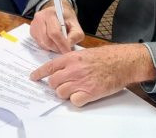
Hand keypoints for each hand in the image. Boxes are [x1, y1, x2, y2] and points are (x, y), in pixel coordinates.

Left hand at [29, 44, 155, 106]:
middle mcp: (73, 70)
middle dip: (56, 85)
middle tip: (64, 85)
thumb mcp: (85, 53)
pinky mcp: (89, 93)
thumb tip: (59, 69)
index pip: (49, 67)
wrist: (122, 62)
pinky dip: (77, 101)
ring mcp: (80, 82)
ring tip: (75, 90)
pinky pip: (74, 101)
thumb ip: (71, 60)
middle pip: (53, 82)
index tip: (33, 77)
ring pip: (61, 93)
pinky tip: (83, 96)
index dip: (39, 73)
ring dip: (66, 94)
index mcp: (71, 58)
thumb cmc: (106, 57)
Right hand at [30, 0, 84, 53]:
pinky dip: (47, 46)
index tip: (67, 51)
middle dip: (56, 48)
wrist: (57, 13)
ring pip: (42, 43)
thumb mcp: (76, 25)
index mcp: (51, 14)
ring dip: (52, 48)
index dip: (61, 44)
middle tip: (63, 50)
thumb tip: (68, 45)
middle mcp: (40, 18)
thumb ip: (75, 35)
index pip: (54, 32)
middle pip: (46, 39)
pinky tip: (52, 42)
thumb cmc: (66, 19)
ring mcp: (34, 25)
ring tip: (59, 45)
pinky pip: (39, 43)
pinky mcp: (32, 31)